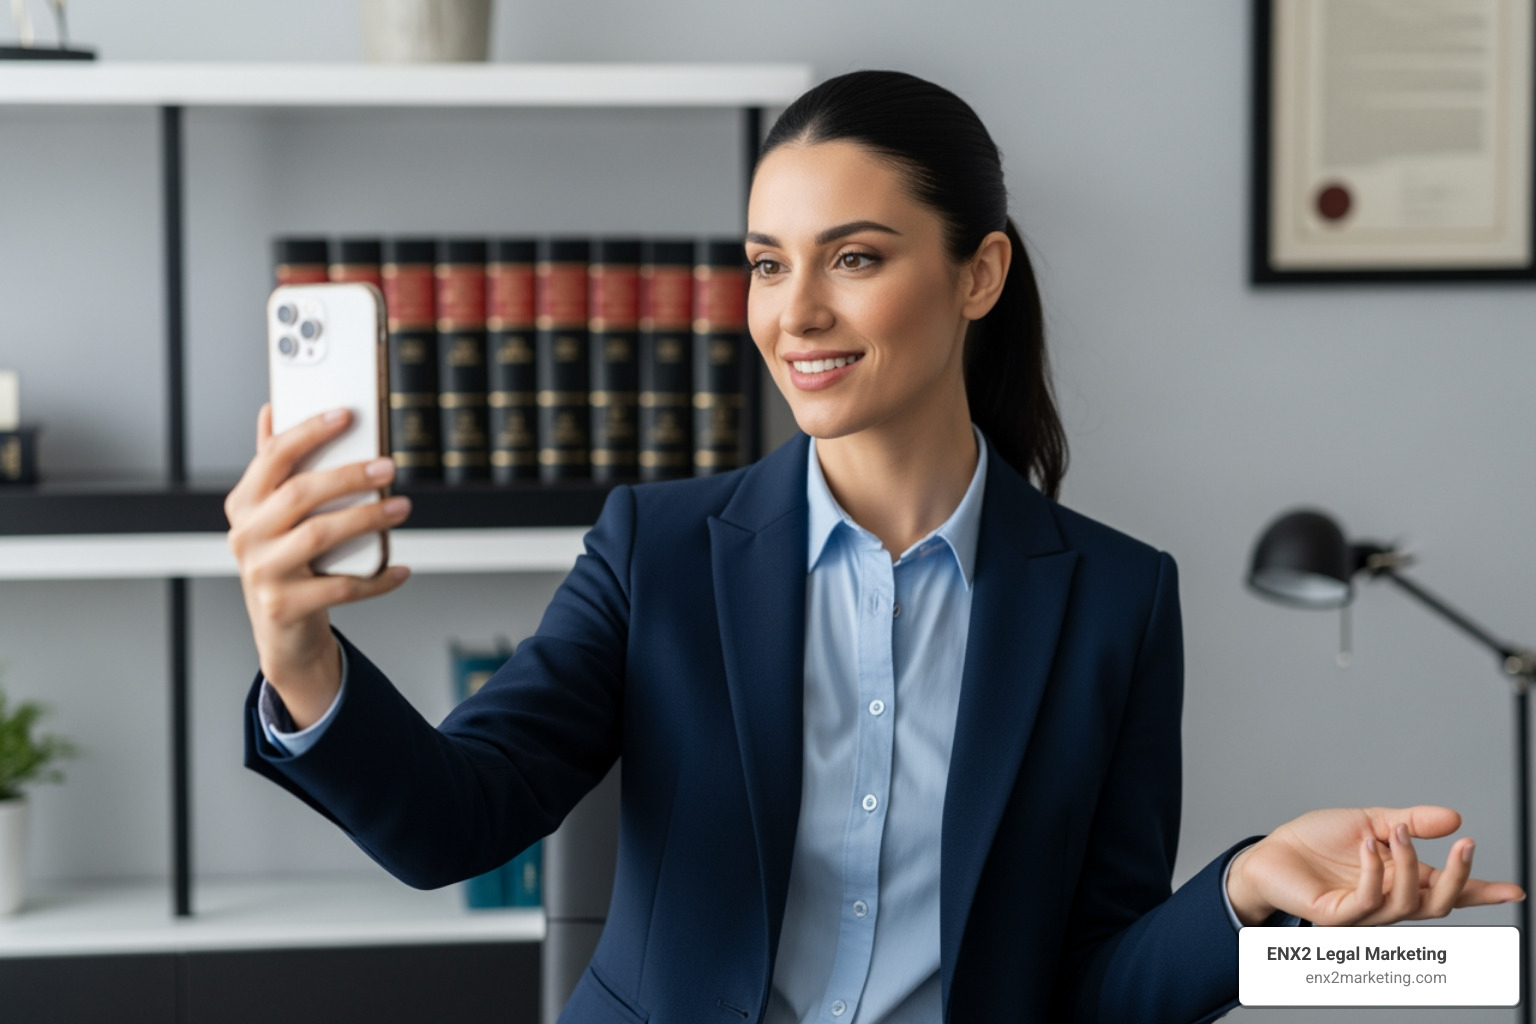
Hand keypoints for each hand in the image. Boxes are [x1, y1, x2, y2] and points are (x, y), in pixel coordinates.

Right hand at [224, 403, 412, 726]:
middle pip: (300, 494)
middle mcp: (246, 535)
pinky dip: (376, 578)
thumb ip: (274, 466)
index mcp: (244, 504)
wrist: (281, 630)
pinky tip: (399, 568)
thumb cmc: (284, 559)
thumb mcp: (272, 514)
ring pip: (320, 536)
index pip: (272, 457)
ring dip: (367, 519)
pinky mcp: (284, 606)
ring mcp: (262, 572)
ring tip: (401, 507)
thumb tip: (272, 410)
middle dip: (349, 476)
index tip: (346, 415)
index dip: (309, 432)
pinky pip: (340, 586)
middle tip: (389, 467)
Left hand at [1226, 805, 1524, 926]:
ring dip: (1408, 862)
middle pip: (1438, 905)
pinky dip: (1375, 871)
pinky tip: (1369, 846)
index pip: (1447, 890)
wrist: (1270, 853)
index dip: (1481, 892)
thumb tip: (1454, 817)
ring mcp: (1363, 912)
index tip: (1516, 891)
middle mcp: (1387, 900)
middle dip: (1458, 878)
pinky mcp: (1337, 915)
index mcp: (1400, 879)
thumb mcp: (1370, 821)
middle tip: (1465, 846)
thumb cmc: (1316, 843)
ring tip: (1396, 831)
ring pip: (1407, 903)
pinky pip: (1367, 901)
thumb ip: (1412, 821)